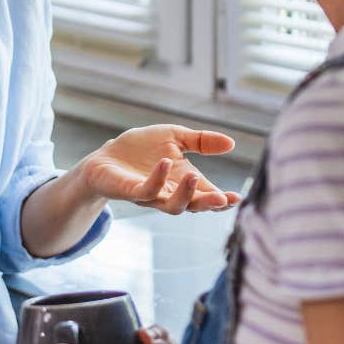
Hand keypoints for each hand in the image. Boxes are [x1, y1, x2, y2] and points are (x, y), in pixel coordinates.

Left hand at [76, 125, 240, 214]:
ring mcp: (151, 195)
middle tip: (223, 199)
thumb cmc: (140, 150)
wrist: (106, 156)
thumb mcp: (175, 138)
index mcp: (183, 182)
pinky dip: (157, 179)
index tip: (237, 197)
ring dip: (185, 194)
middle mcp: (170, 193)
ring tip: (194, 176)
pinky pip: (146, 190)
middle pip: (193, 206)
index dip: (222, 199)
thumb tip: (232, 143)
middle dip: (209, 204)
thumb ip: (201, 142)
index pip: (207, 195)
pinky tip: (165, 163)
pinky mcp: (131, 191)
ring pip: (172, 205)